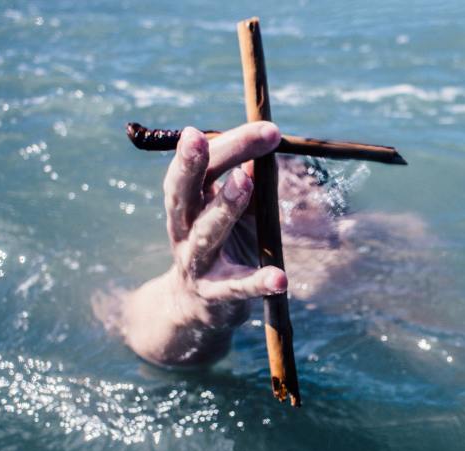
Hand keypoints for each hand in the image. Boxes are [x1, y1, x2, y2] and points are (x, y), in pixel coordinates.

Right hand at [121, 122, 285, 365]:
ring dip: (224, 206)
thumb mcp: (236, 211)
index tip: (267, 128)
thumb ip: (252, 181)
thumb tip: (271, 143)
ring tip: (244, 182)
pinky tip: (280, 278)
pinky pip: (236, 288)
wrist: (195, 309)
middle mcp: (184, 229)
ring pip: (207, 233)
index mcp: (188, 203)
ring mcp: (196, 263)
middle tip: (201, 137)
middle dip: (192, 163)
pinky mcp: (214, 296)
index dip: (230, 144)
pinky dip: (257, 282)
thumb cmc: (223, 246)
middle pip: (185, 192)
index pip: (203, 166)